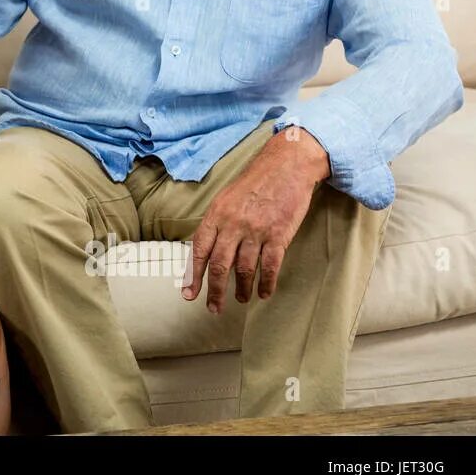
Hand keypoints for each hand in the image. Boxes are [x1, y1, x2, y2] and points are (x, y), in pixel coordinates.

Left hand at [181, 128, 329, 313]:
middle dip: (214, 290)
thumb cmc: (255, 181)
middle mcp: (232, 224)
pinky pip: (269, 266)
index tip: (189, 294)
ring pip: (244, 269)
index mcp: (216, 214)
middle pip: (219, 265)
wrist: (286, 166)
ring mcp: (256, 230)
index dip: (193, 275)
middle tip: (214, 308)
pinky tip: (263, 293)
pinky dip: (266, 283)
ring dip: (241, 289)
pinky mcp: (278, 235)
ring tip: (241, 299)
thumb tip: (208, 249)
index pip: (199, 250)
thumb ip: (217, 223)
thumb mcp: (226, 197)